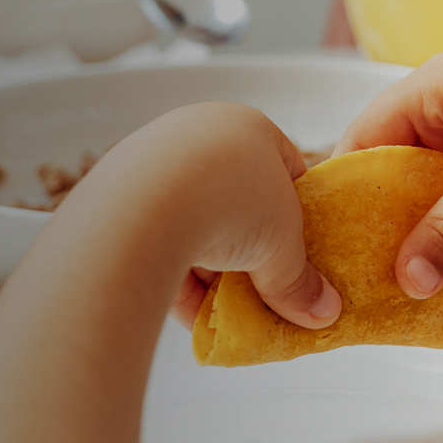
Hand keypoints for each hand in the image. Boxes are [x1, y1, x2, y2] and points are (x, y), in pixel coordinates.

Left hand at [73, 103, 340, 331]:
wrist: (142, 205)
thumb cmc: (232, 203)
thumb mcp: (283, 248)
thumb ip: (301, 281)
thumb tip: (324, 312)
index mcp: (247, 128)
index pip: (285, 171)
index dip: (299, 217)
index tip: (303, 256)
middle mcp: (197, 136)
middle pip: (236, 206)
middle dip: (252, 255)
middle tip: (266, 293)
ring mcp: (153, 165)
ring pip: (195, 228)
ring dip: (214, 274)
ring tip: (230, 313)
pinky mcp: (119, 200)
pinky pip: (158, 243)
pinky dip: (177, 277)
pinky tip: (194, 314)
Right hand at [338, 44, 442, 296]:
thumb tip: (409, 279)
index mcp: (435, 80)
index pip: (363, 138)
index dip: (346, 192)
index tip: (337, 244)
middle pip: (393, 161)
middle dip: (383, 213)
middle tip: (369, 265)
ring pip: (431, 177)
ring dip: (423, 219)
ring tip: (407, 269)